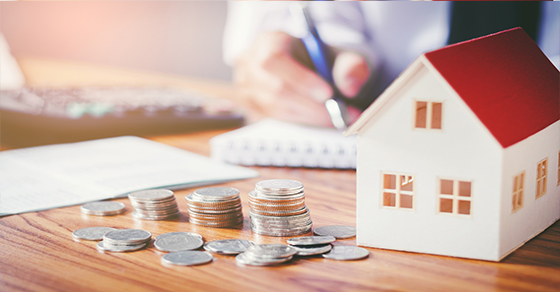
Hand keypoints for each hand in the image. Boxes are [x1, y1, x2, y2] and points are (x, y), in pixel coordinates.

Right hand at [233, 31, 369, 126]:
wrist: (307, 70)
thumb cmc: (320, 60)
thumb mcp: (339, 54)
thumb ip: (350, 66)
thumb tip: (350, 87)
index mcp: (269, 42)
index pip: (275, 60)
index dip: (299, 78)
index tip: (328, 93)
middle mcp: (251, 64)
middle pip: (275, 89)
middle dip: (312, 105)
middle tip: (341, 113)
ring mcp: (247, 89)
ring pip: (276, 108)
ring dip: (310, 116)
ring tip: (337, 117)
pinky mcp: (251, 108)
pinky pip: (276, 120)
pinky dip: (302, 122)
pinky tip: (320, 119)